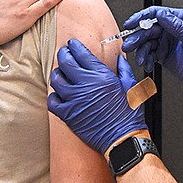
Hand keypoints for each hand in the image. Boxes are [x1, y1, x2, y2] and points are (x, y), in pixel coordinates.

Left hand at [48, 39, 147, 153]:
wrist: (122, 138)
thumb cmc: (128, 114)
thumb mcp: (131, 85)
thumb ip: (123, 68)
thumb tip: (119, 58)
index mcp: (101, 76)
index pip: (81, 53)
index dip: (74, 46)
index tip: (72, 44)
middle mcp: (86, 85)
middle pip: (65, 62)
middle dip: (63, 54)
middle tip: (64, 53)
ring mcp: (75, 100)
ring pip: (56, 79)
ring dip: (58, 73)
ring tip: (62, 73)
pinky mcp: (68, 114)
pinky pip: (52, 100)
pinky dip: (54, 95)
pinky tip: (59, 95)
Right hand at [121, 6, 182, 100]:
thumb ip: (178, 26)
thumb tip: (162, 15)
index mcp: (179, 19)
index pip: (156, 14)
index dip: (141, 17)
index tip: (131, 24)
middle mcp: (170, 28)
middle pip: (147, 28)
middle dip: (137, 38)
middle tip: (129, 46)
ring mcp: (165, 40)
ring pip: (146, 42)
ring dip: (140, 51)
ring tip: (141, 60)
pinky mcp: (161, 52)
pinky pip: (148, 53)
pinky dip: (146, 59)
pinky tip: (148, 64)